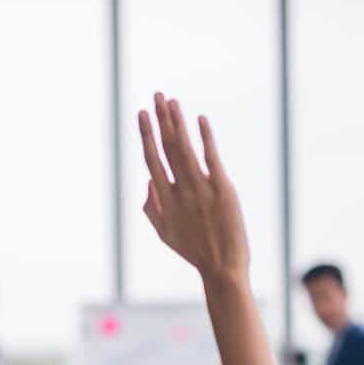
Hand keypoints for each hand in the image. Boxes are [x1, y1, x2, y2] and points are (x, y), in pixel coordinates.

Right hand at [138, 94, 250, 284]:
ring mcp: (201, 189)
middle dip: (160, 120)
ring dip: (178, 123)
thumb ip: (152, 207)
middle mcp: (180, 191)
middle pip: (168, 148)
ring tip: (172, 101)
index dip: (146, 135)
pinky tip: (200, 119)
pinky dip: (205, 138)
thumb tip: (148, 180)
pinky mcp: (223, 190)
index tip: (141, 114)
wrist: (222, 268)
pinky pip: (212, 159)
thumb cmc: (194, 251)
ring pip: (185, 149)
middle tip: (156, 96)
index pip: (152, 159)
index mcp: (165, 200)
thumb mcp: (165, 233)